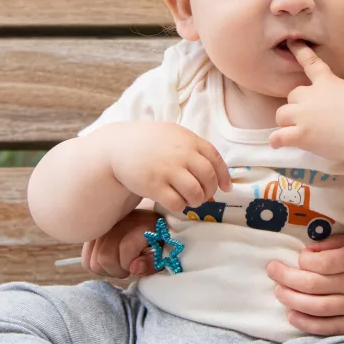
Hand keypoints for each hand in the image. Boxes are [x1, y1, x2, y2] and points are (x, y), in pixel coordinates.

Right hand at [79, 209, 160, 278]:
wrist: (150, 217)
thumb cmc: (160, 240)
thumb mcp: (164, 252)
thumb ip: (152, 262)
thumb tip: (133, 268)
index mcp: (140, 222)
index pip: (125, 249)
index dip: (131, 264)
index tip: (139, 263)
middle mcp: (116, 221)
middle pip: (104, 258)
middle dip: (118, 270)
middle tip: (129, 266)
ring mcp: (101, 227)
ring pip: (92, 262)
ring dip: (107, 270)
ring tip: (120, 263)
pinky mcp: (91, 234)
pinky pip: (85, 260)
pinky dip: (97, 266)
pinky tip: (110, 261)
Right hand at [101, 121, 231, 211]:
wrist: (118, 146)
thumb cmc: (151, 143)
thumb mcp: (175, 137)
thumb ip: (196, 151)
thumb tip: (218, 179)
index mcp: (189, 140)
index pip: (215, 160)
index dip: (223, 177)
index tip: (225, 188)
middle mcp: (181, 154)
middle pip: (208, 178)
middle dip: (209, 191)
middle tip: (203, 196)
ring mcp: (167, 169)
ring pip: (195, 193)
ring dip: (196, 201)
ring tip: (190, 200)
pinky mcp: (153, 185)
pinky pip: (176, 203)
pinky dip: (180, 206)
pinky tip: (174, 202)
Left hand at [266, 235, 343, 334]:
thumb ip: (339, 244)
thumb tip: (308, 251)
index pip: (321, 263)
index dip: (303, 260)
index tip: (300, 257)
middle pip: (312, 284)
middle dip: (285, 277)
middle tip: (271, 269)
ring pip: (316, 307)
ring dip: (291, 299)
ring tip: (278, 291)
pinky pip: (329, 327)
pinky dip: (307, 323)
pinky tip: (292, 315)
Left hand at [270, 42, 343, 162]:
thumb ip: (343, 94)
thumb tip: (340, 102)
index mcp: (329, 83)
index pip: (311, 63)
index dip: (300, 52)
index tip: (292, 43)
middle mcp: (312, 95)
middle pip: (293, 95)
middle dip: (298, 104)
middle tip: (309, 116)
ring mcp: (304, 116)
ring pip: (281, 114)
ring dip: (286, 121)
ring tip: (295, 131)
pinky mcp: (301, 135)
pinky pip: (278, 137)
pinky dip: (277, 141)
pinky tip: (278, 144)